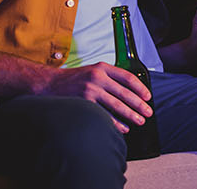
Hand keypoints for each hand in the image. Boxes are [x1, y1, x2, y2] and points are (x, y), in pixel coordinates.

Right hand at [34, 63, 152, 132]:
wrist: (48, 84)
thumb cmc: (73, 79)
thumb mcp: (92, 71)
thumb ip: (109, 77)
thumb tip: (129, 91)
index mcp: (102, 68)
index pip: (128, 77)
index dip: (140, 88)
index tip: (148, 96)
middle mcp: (98, 77)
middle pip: (125, 93)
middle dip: (139, 104)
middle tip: (148, 112)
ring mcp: (90, 90)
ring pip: (117, 104)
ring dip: (130, 115)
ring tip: (139, 121)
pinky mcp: (83, 102)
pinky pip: (103, 115)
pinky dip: (115, 123)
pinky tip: (123, 128)